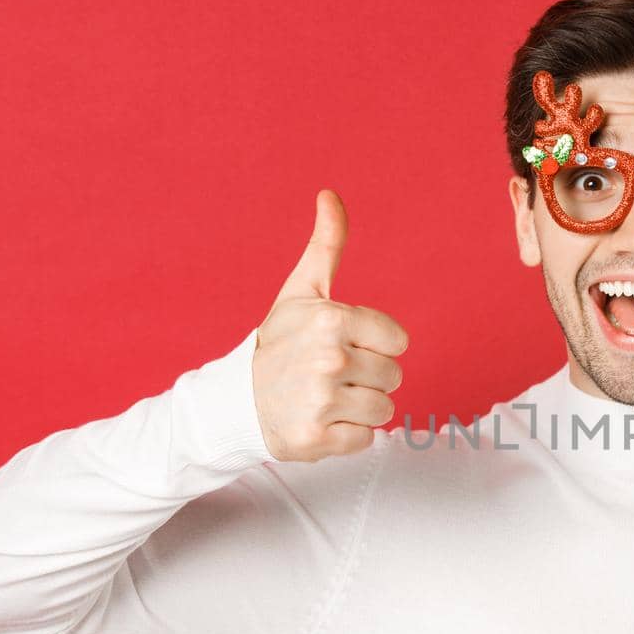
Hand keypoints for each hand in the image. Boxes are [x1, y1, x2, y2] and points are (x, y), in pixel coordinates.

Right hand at [252, 189, 409, 461]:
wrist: (235, 400)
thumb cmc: (280, 342)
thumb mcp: (302, 291)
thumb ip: (326, 245)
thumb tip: (329, 194)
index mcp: (331, 319)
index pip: (398, 342)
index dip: (376, 345)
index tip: (345, 345)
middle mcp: (328, 359)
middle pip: (394, 377)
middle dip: (368, 377)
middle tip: (330, 374)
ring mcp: (321, 402)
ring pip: (384, 410)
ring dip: (360, 408)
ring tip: (326, 398)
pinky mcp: (316, 440)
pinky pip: (365, 439)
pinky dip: (347, 436)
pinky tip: (321, 421)